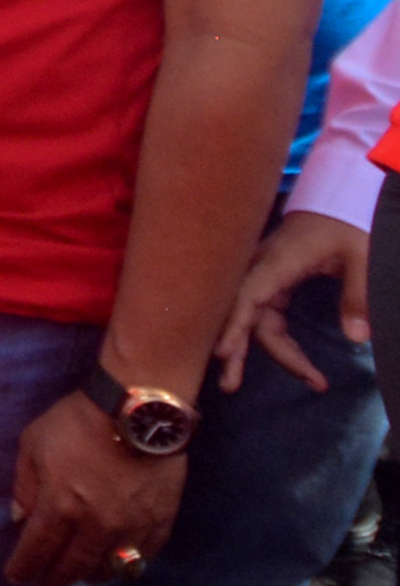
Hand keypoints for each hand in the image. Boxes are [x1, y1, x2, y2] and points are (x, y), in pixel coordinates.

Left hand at [4, 386, 181, 585]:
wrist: (138, 408)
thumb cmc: (78, 421)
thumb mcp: (33, 444)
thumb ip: (25, 485)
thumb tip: (20, 520)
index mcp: (59, 507)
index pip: (36, 552)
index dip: (23, 569)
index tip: (16, 577)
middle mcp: (95, 525)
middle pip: (72, 567)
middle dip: (54, 580)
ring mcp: (132, 525)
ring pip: (110, 568)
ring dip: (90, 576)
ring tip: (80, 575)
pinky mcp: (161, 519)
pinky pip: (145, 554)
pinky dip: (130, 563)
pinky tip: (120, 562)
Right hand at [215, 210, 368, 394]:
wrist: (338, 199)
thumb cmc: (346, 223)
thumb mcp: (362, 256)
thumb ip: (358, 296)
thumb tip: (356, 338)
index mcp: (278, 261)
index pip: (248, 297)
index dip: (234, 326)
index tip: (223, 353)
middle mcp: (262, 270)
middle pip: (246, 316)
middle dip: (239, 351)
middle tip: (231, 386)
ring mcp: (264, 277)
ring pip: (257, 321)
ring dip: (277, 352)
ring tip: (310, 379)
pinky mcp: (273, 283)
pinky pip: (266, 316)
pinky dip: (278, 340)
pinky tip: (298, 360)